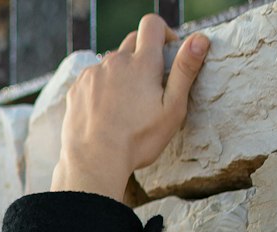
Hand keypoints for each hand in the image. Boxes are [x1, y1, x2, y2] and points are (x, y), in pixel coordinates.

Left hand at [51, 15, 208, 201]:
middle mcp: (116, 60)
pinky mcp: (77, 88)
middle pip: (131, 42)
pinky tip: (104, 111)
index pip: (152, 25)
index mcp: (142, 62)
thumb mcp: (172, 109)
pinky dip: (100, 87)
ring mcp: (94, 73)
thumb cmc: (137, 141)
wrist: (94, 162)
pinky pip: (92, 78)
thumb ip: (185, 71)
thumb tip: (200, 39)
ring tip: (124, 104)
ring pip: (111, 62)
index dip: (162, 33)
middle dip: (142, 55)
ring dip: (120, 73)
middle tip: (147, 85)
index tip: (165, 53)